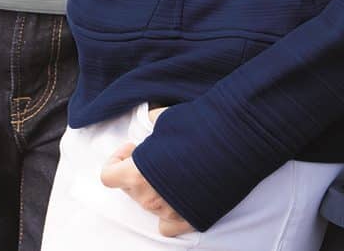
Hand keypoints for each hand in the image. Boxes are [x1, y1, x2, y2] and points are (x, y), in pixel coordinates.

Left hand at [100, 107, 195, 237]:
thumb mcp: (166, 117)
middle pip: (129, 189)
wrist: (234, 142)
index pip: (108, 177)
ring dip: (153, 187)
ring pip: (148, 204)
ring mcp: (169, 212)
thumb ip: (151, 125)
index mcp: (137, 174)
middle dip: (136, 170)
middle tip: (155, 153)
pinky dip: (168, 212)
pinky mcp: (189, 220)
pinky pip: (166, 225)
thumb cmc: (198, 128)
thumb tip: (150, 123)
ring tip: (172, 167)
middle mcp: (150, 198)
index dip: (117, 159)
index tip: (133, 147)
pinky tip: (177, 193)